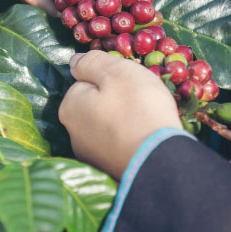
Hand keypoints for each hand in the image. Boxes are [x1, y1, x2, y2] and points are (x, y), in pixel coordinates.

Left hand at [59, 51, 180, 179]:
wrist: (161, 161)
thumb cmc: (137, 109)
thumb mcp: (116, 71)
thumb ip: (92, 62)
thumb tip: (75, 61)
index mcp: (69, 108)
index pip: (86, 83)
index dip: (109, 80)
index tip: (129, 85)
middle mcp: (72, 134)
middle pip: (95, 105)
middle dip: (115, 102)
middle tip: (141, 103)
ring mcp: (90, 155)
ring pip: (108, 126)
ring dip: (124, 122)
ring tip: (147, 122)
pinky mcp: (108, 170)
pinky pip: (120, 145)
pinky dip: (131, 141)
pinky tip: (146, 141)